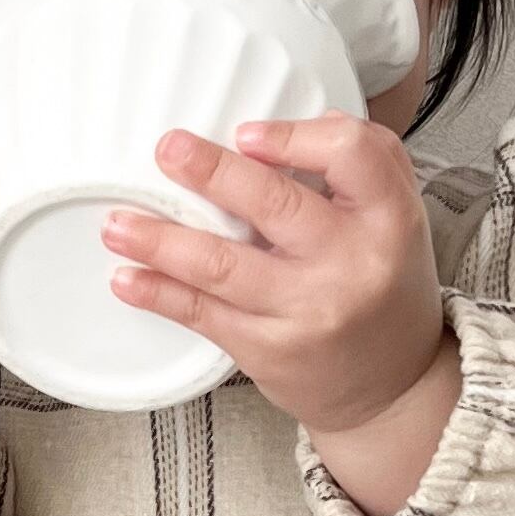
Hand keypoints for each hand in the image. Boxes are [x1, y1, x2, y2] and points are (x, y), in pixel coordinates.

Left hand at [101, 115, 460, 501]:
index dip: (293, 137)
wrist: (392, 386)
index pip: (350, 154)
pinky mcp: (270, 349)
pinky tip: (127, 278)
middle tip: (167, 150)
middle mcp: (352, 263)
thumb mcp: (397, 216)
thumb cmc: (384, 285)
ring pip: (222, 264)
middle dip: (210, 173)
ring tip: (117, 223)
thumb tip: (283, 129)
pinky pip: (204, 314)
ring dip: (161, 239)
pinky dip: (159, 293)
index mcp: (389, 217)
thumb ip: (360, 160)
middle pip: (274, 203)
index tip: (246, 134)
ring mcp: (308, 310)